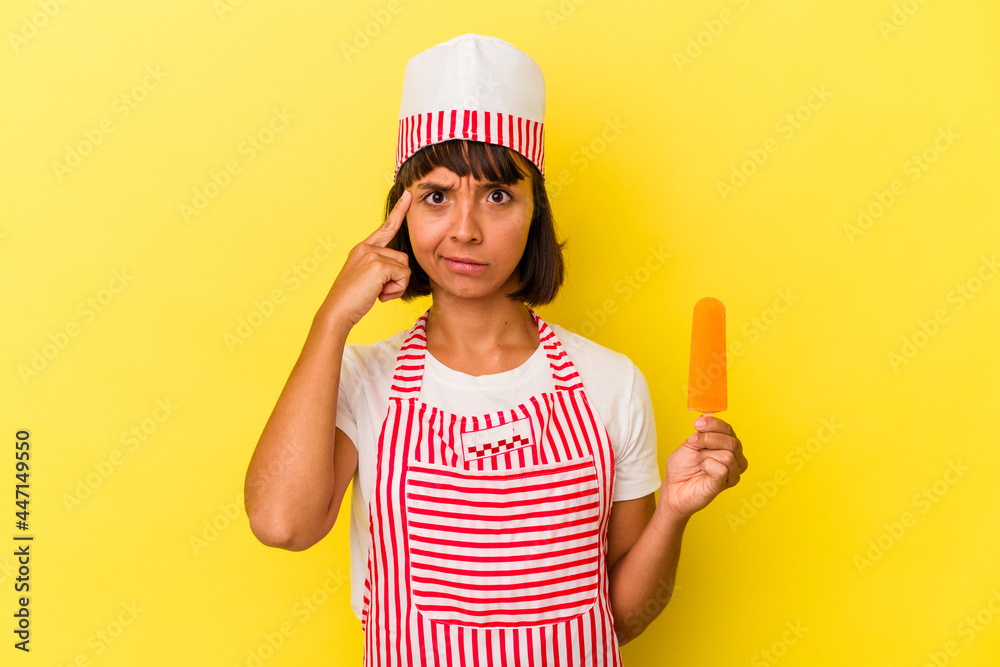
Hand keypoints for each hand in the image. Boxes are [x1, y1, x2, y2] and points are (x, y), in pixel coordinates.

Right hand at [319, 190, 412, 329]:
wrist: (338, 311)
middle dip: (397, 278)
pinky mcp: (378, 265)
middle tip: (379, 290)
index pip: (385, 228)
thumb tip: (400, 271)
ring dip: (397, 285)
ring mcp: (371, 254)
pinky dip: (396, 289)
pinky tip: (380, 295)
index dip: (398, 211)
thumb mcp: (366, 278)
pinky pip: (403, 275)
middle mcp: (366, 247)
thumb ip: (381, 268)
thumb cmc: (352, 300)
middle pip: (402, 258)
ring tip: (378, 293)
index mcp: (362, 249)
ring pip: (404, 267)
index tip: (408, 196)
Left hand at [658, 416, 747, 521]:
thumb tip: (706, 417)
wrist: (673, 487)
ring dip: (706, 455)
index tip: (697, 423)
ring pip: (728, 455)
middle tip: (693, 443)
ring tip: (698, 461)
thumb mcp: (690, 444)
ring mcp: (732, 472)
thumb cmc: (682, 467)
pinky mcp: (726, 483)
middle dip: (708, 439)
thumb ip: (701, 432)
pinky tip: (702, 470)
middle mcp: (734, 458)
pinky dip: (707, 466)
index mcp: (726, 445)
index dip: (714, 424)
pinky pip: (722, 468)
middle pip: (732, 441)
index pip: (728, 429)